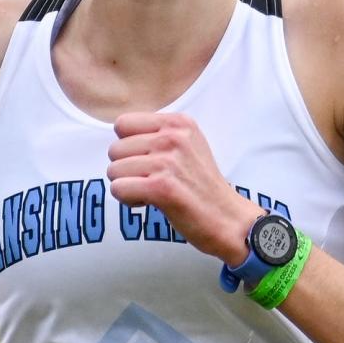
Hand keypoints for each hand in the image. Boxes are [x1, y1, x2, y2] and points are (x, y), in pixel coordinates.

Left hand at [107, 112, 254, 260]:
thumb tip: (120, 137)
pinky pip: (118, 189)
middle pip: (115, 150)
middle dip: (126, 169)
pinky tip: (150, 202)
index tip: (148, 161)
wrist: (229, 219)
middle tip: (152, 181)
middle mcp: (173, 137)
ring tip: (154, 192)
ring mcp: (167, 162)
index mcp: (178, 123)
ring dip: (128, 186)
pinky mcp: (161, 188)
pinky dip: (128, 200)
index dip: (128, 146)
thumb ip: (158, 135)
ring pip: (114, 170)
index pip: (123, 124)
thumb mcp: (189, 145)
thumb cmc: (203, 186)